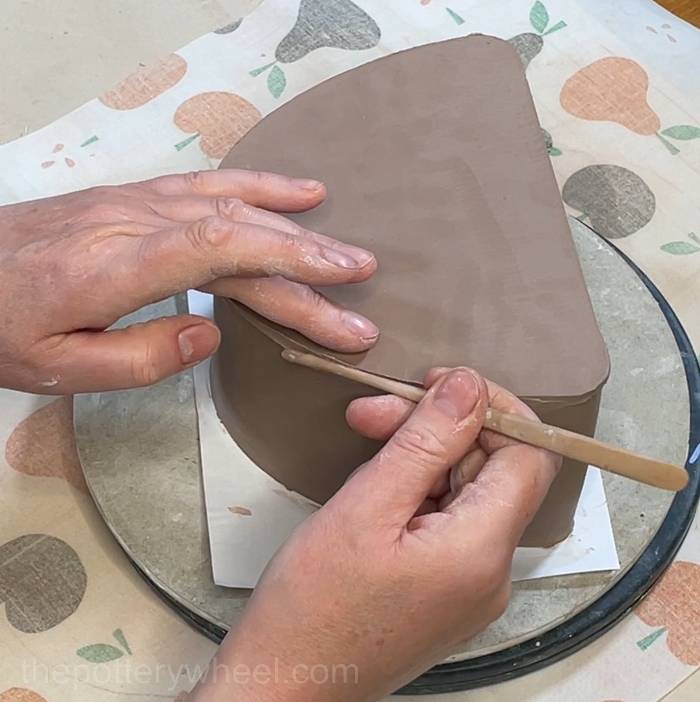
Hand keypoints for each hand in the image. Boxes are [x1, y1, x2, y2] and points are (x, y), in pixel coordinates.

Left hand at [0, 170, 376, 393]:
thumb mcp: (57, 368)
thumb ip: (140, 357)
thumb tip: (213, 336)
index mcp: (116, 268)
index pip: (219, 248)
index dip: (287, 257)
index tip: (341, 280)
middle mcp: (135, 223)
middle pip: (240, 235)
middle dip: (309, 264)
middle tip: (362, 296)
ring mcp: (137, 203)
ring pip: (233, 205)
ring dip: (297, 227)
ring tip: (347, 249)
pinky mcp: (137, 199)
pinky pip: (209, 185)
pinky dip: (261, 186)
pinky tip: (297, 192)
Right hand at [192, 367, 559, 701]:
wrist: (285, 684)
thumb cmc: (314, 601)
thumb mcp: (366, 507)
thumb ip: (425, 442)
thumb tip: (470, 384)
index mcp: (483, 550)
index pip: (531, 454)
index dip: (493, 408)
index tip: (435, 387)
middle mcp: (493, 571)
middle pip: (490, 470)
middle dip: (436, 430)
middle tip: (371, 412)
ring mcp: (472, 587)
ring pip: (464, 494)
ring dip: (419, 459)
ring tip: (362, 445)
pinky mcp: (448, 593)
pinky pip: (448, 524)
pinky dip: (416, 494)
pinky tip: (373, 491)